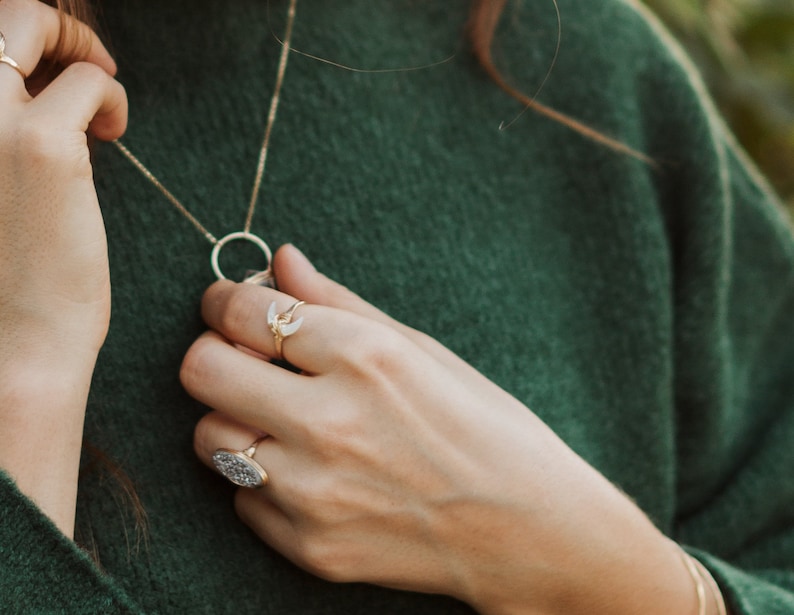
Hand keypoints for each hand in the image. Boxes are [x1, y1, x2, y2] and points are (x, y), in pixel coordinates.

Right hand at [0, 0, 126, 534]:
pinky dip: (109, 96)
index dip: (17, 44)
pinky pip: (87, 83)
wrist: (13, 346)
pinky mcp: (40, 145)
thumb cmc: (2, 281)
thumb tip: (37, 94)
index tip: (52, 67)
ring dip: (79, 50)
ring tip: (104, 97)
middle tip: (88, 61)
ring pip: (27, 21)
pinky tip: (116, 131)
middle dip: (49, 25)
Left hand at [186, 245, 696, 614]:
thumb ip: (339, 302)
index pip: (243, 312)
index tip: (227, 304)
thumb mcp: (422, 350)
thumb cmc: (486, 429)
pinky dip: (264, 481)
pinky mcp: (309, 547)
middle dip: (214, 354)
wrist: (528, 532)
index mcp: (364, 357)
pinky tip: (312, 474)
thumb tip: (281, 261)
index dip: (224, 300)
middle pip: (201, 371)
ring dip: (234, 420)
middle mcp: (329, 423)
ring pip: (208, 439)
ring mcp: (314, 492)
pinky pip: (243, 500)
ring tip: (280, 421)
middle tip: (244, 358)